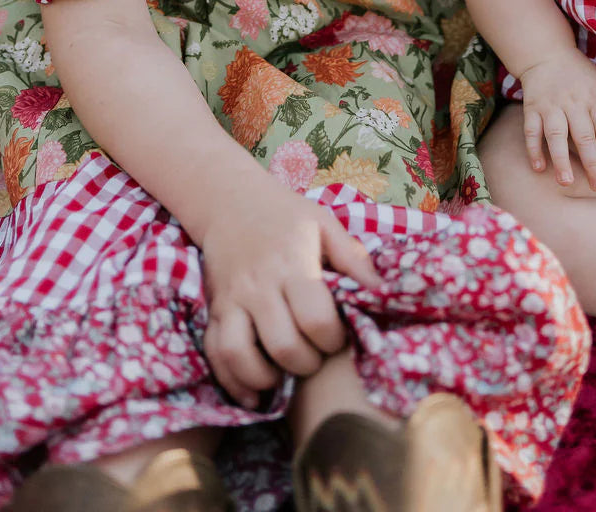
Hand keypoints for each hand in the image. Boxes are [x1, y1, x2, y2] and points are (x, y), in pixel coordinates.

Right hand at [201, 175, 378, 408]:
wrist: (232, 201)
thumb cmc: (287, 215)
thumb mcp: (324, 224)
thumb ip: (352, 259)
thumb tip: (382, 292)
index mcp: (292, 263)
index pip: (315, 318)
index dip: (333, 338)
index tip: (339, 336)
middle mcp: (259, 285)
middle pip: (282, 345)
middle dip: (306, 364)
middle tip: (316, 357)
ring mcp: (232, 300)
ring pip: (240, 355)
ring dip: (265, 378)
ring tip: (285, 375)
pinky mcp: (214, 310)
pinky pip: (215, 354)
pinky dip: (232, 382)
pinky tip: (253, 394)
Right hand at [519, 48, 595, 191]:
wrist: (547, 54)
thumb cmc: (578, 74)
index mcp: (593, 97)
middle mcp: (573, 102)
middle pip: (584, 136)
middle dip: (591, 163)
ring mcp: (551, 106)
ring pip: (556, 135)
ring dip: (561, 160)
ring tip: (566, 182)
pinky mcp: (532, 107)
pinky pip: (532, 131)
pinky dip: (534, 149)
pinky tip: (538, 168)